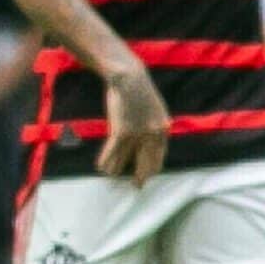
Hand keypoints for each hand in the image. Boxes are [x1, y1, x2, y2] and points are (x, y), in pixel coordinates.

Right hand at [97, 62, 169, 183]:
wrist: (129, 78)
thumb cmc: (140, 90)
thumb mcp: (155, 109)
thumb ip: (155, 126)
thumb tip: (150, 139)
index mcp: (163, 130)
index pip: (159, 157)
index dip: (151, 169)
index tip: (145, 177)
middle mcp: (153, 135)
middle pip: (146, 163)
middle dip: (139, 176)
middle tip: (136, 186)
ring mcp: (138, 135)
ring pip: (125, 160)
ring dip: (116, 169)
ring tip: (111, 175)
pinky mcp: (122, 132)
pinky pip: (112, 153)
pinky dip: (106, 161)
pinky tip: (101, 167)